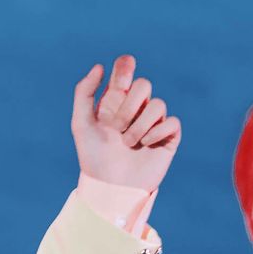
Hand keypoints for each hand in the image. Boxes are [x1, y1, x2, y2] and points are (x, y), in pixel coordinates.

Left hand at [71, 54, 180, 191]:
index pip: (125, 70)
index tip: (121, 79)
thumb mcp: (81, 124)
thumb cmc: (93, 158)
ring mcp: (153, 122)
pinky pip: (171, 121)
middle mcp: (136, 108)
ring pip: (158, 104)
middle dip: (129, 106)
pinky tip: (145, 145)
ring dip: (139, 125)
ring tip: (128, 143)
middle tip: (116, 128)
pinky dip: (156, 132)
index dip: (125, 66)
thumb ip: (84, 93)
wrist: (110, 187)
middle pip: (144, 84)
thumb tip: (99, 66)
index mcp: (116, 101)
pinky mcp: (168, 137)